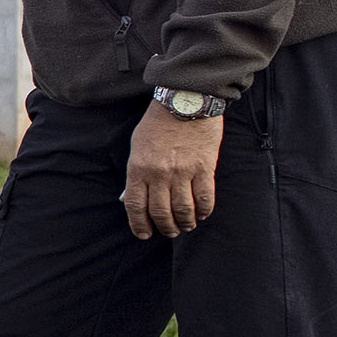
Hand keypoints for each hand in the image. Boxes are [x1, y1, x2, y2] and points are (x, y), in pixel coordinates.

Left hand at [122, 102, 223, 238]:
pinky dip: (204, 210)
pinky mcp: (205, 168)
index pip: (135, 206)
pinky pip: (205, 198)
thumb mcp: (138, 147)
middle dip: (165, 227)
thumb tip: (131, 199)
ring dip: (185, 222)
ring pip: (183, 209)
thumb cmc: (158, 124)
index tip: (144, 234)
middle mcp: (159, 173)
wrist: (186, 102)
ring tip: (187, 225)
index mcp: (139, 168)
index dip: (139, 225)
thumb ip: (136, 174)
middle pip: (160, 212)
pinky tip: (203, 214)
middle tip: (170, 231)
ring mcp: (183, 172)